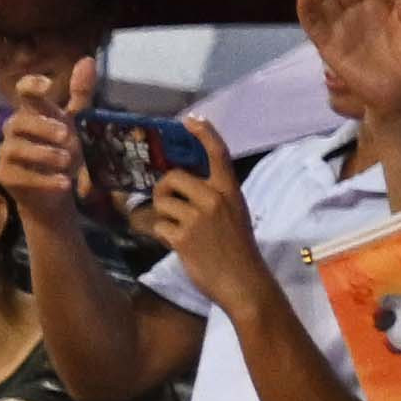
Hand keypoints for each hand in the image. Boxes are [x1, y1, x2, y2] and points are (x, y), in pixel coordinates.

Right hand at [0, 85, 92, 232]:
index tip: (47, 87)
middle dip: (43, 127)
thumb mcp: (78, 122)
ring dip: (44, 154)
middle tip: (67, 136)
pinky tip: (63, 183)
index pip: (23, 90)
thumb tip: (86, 60)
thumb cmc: (64, 151)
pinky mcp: (4, 175)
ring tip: (67, 162)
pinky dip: (43, 179)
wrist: (54, 191)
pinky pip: (19, 175)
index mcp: (32, 112)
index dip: (31, 85)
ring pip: (17, 148)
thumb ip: (81, 94)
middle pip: (19, 121)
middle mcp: (14, 129)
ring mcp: (6, 153)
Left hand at [140, 143, 251, 284]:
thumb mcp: (233, 213)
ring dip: (160, 213)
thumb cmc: (236, 247)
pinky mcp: (183, 238)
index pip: (218, 153)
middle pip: (174, 176)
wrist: (242, 280)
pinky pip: (158, 225)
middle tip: (166, 202)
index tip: (190, 120)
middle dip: (163, 188)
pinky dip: (160, 233)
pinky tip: (174, 242)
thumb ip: (213, 196)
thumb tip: (184, 186)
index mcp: (230, 189)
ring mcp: (198, 218)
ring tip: (173, 226)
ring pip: (162, 201)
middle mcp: (215, 198)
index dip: (204, 133)